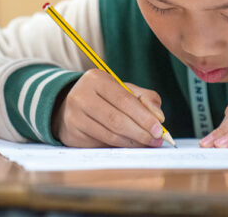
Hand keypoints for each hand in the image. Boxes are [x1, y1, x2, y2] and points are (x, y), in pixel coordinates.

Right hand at [51, 68, 165, 147]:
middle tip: (156, 141)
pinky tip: (130, 146)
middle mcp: (81, 96)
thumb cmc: (103, 97)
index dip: (143, 117)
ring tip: (146, 144)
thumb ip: (145, 99)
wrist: (68, 105)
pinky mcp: (72, 134)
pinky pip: (101, 144)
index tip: (159, 129)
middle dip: (140, 133)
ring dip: (132, 143)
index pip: (124, 100)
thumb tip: (159, 117)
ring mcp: (74, 116)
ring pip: (109, 135)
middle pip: (116, 120)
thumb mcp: (123, 89)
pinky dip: (119, 147)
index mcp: (96, 79)